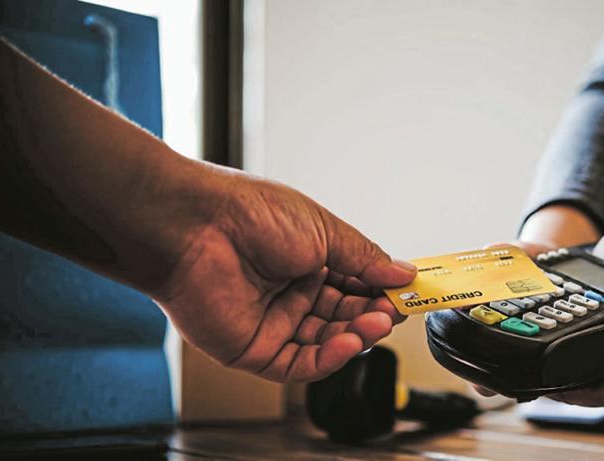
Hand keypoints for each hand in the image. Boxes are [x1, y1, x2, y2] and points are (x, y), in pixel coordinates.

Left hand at [154, 172, 415, 382]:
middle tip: (395, 312)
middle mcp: (291, 290)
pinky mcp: (254, 348)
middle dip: (372, 314)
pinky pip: (299, 364)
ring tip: (378, 324)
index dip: (381, 290)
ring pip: (326, 342)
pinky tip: (348, 342)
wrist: (194, 226)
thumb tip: (402, 272)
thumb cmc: (248, 214)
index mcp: (307, 257)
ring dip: (356, 336)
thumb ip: (365, 257)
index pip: (355, 283)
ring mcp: (273, 321)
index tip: (408, 293)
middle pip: (344, 315)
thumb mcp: (323, 229)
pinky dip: (328, 358)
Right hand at [473, 239, 603, 405]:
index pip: (510, 378)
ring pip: (598, 390)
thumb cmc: (528, 271)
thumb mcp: (517, 258)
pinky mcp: (598, 360)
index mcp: (518, 350)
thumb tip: (493, 247)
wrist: (552, 264)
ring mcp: (574, 368)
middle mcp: (545, 367)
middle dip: (602, 391)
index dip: (512, 387)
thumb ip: (506, 255)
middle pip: (570, 393)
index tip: (514, 388)